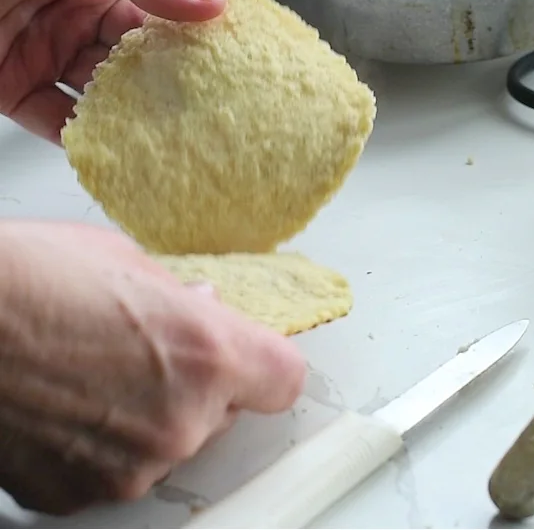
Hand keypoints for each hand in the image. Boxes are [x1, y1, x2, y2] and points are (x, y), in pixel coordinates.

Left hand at [0, 0, 225, 142]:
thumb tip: (212, 1)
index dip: (210, 1)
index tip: (244, 31)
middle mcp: (80, 0)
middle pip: (149, 40)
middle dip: (185, 64)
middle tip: (224, 89)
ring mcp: (48, 46)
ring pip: (113, 84)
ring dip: (144, 104)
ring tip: (183, 123)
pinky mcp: (13, 88)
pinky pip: (62, 119)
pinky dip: (91, 136)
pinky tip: (121, 142)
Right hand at [0, 220, 305, 514]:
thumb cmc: (25, 280)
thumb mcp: (127, 262)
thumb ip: (179, 300)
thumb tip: (196, 310)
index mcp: (208, 356)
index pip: (283, 379)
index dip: (263, 363)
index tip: (248, 353)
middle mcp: (178, 423)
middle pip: (223, 414)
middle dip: (196, 385)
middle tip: (145, 349)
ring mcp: (126, 467)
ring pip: (166, 445)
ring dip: (144, 418)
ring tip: (88, 373)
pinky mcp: (73, 495)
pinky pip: (111, 470)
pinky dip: (95, 445)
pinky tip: (60, 404)